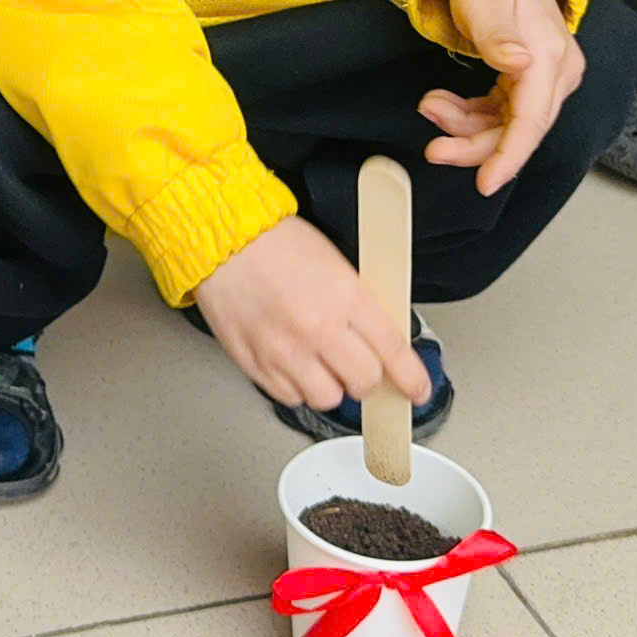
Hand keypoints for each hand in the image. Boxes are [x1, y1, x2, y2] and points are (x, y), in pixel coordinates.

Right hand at [193, 218, 430, 415]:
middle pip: (364, 382)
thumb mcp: (335, 263)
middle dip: (367, 377)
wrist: (220, 238)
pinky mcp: (255, 363)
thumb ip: (361, 304)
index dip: (411, 378)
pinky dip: (296, 387)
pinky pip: (290, 397)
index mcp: (344, 297)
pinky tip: (293, 364)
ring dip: (331, 385)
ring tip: (321, 364)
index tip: (417, 389)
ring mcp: (284, 350)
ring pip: (327, 398)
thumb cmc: (273, 242)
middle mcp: (317, 328)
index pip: (393, 351)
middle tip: (360, 366)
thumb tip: (384, 339)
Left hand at [420, 0, 583, 195]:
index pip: (532, 120)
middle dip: (474, 145)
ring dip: (465, 127)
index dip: (509, 156)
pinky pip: (500, 113)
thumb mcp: (485, 4)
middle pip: (519, 130)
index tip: (486, 182)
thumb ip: (499, 39)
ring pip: (506, 126)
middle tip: (434, 148)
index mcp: (550, 58)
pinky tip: (444, 105)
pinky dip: (470, 115)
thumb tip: (520, 65)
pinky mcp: (527, 81)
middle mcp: (555, 73)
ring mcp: (543, 79)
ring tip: (430, 106)